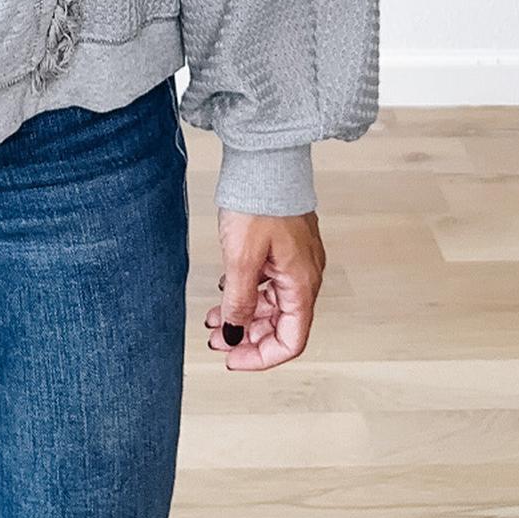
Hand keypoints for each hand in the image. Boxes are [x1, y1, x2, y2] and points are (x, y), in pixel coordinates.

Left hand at [203, 208, 325, 369]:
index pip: (291, 340)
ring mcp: (295, 260)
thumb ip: (239, 300)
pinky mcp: (283, 246)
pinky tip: (225, 290)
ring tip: (213, 317)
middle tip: (215, 338)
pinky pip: (268, 282)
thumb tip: (233, 334)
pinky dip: (247, 292)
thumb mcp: (241, 257)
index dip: (262, 356)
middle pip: (282, 324)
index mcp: (301, 284)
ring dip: (244, 314)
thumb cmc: (259, 202)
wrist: (264, 159)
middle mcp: (304, 276)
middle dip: (248, 336)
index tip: (231, 358)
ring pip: (272, 303)